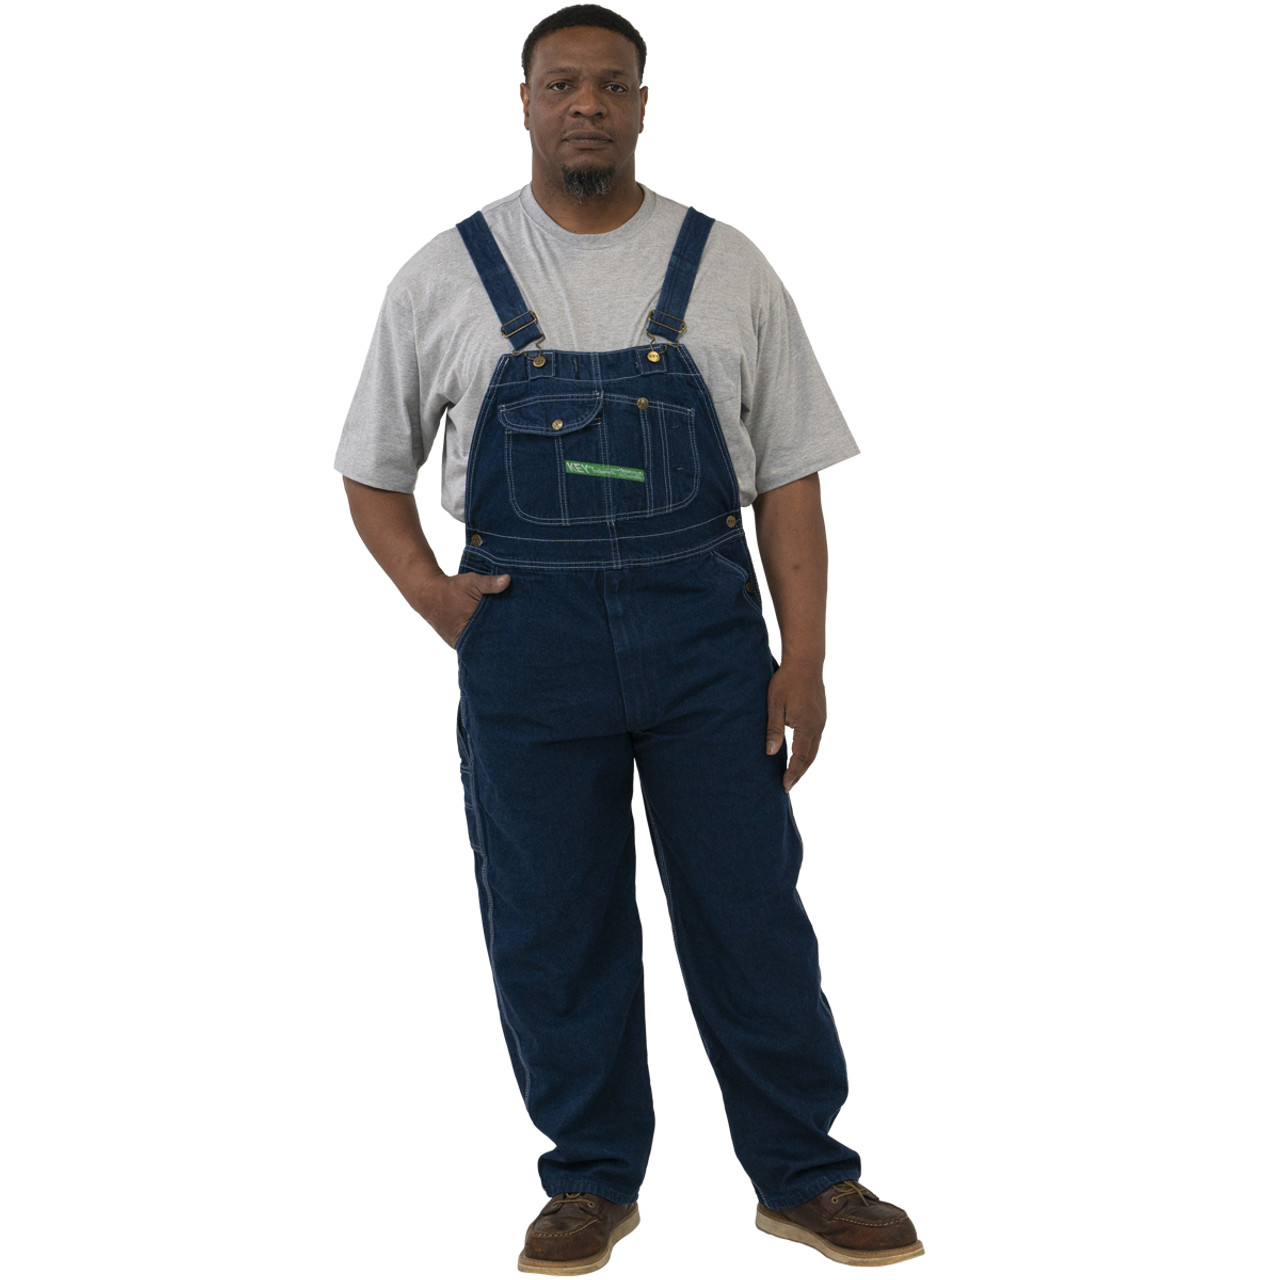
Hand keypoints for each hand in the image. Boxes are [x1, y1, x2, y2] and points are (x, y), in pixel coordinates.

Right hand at [419, 572, 510, 647]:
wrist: (428, 594)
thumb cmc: (451, 588)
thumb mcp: (471, 582)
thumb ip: (490, 583)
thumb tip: (508, 580)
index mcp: (469, 631)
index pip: (493, 639)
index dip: (505, 635)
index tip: (518, 631)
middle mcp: (464, 641)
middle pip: (488, 643)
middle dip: (500, 637)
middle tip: (518, 633)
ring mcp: (460, 643)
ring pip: (481, 643)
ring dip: (491, 637)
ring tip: (509, 634)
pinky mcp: (458, 641)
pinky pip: (474, 641)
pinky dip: (482, 636)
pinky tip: (494, 631)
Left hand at [765, 661, 826, 790]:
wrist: (806, 662)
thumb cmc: (786, 682)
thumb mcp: (774, 706)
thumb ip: (774, 730)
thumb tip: (770, 753)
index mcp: (806, 726)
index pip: (800, 758)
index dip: (792, 773)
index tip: (785, 786)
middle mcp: (818, 726)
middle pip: (810, 757)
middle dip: (799, 773)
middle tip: (788, 785)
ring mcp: (821, 720)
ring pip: (815, 749)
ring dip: (805, 763)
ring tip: (794, 774)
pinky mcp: (821, 715)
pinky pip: (816, 739)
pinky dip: (808, 751)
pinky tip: (801, 753)